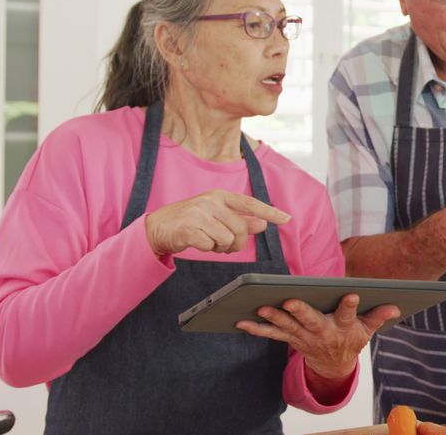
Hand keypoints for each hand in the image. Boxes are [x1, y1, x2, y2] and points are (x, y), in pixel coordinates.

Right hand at [145, 189, 290, 255]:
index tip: (287, 219)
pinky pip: (210, 246)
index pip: (250, 203)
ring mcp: (199, 214)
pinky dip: (208, 249)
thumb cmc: (191, 221)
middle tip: (226, 246)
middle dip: (237, 243)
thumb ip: (240, 220)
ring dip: (222, 247)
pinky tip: (198, 242)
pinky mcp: (189, 229)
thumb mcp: (216, 216)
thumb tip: (262, 224)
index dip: (270, 212)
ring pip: (227, 239)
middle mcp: (211, 201)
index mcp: (220, 196)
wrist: (158, 226)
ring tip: (210, 242)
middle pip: (240, 228)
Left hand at [235, 294, 400, 380]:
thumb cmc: (350, 339)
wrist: (334, 366)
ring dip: (274, 318)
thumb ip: (378, 316)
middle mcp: (322, 333)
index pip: (347, 315)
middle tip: (289, 301)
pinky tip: (241, 323)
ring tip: (261, 307)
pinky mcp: (291, 340)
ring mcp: (304, 338)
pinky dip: (257, 330)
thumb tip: (395, 306)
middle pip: (311, 321)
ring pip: (289, 327)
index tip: (352, 294)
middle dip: (300, 311)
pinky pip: (272, 336)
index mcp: (342, 328)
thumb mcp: (367, 330)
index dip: (350, 306)